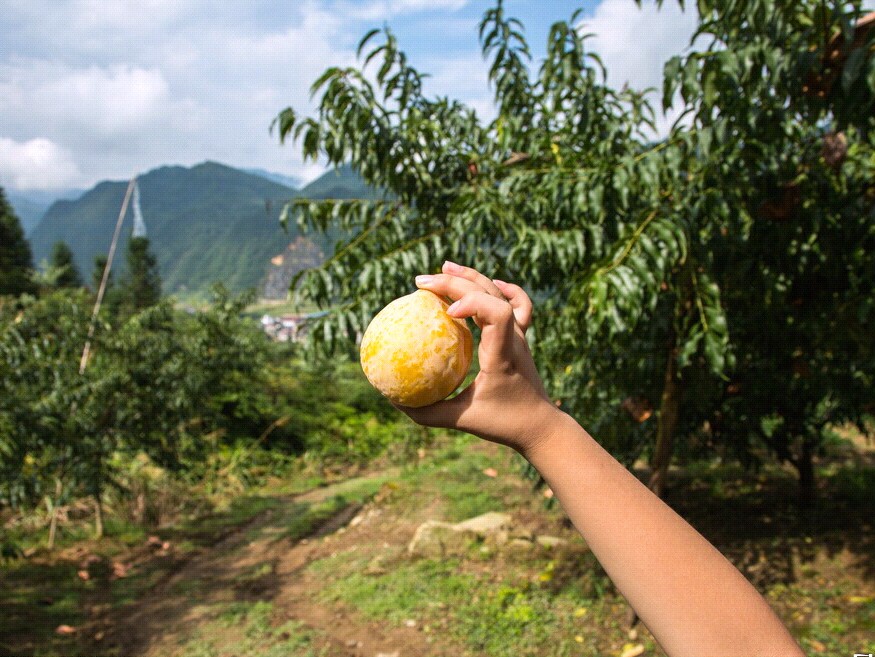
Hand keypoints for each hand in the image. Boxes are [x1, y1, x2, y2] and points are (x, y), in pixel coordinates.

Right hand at [395, 261, 562, 453]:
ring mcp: (520, 335)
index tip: (446, 311)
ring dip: (470, 277)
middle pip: (490, 294)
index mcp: (503, 355)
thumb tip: (393, 400)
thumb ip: (427, 413)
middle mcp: (514, 339)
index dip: (472, 302)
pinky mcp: (521, 337)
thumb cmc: (502, 424)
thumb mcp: (462, 421)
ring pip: (499, 293)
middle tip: (420, 283)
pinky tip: (487, 283)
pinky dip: (502, 288)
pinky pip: (518, 303)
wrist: (541, 426)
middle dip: (454, 282)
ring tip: (443, 267)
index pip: (498, 314)